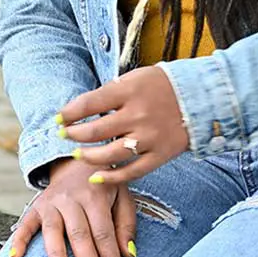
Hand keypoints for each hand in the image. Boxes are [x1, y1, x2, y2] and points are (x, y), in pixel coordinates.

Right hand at [7, 159, 138, 256]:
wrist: (75, 162)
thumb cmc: (102, 186)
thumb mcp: (123, 197)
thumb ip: (126, 225)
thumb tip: (129, 255)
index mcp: (95, 196)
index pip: (104, 233)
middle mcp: (71, 199)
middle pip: (79, 234)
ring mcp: (50, 202)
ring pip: (52, 230)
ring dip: (56, 254)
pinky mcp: (35, 206)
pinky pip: (24, 223)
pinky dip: (18, 240)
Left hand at [55, 66, 191, 186]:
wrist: (200, 97)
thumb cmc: (160, 86)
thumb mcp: (133, 79)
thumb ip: (109, 94)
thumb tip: (79, 110)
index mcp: (128, 91)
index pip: (88, 104)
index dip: (68, 113)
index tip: (57, 119)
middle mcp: (138, 115)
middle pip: (95, 130)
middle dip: (73, 134)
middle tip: (64, 135)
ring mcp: (149, 137)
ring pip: (109, 154)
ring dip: (87, 156)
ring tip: (77, 154)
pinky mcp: (160, 155)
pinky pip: (132, 171)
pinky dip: (111, 178)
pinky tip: (96, 177)